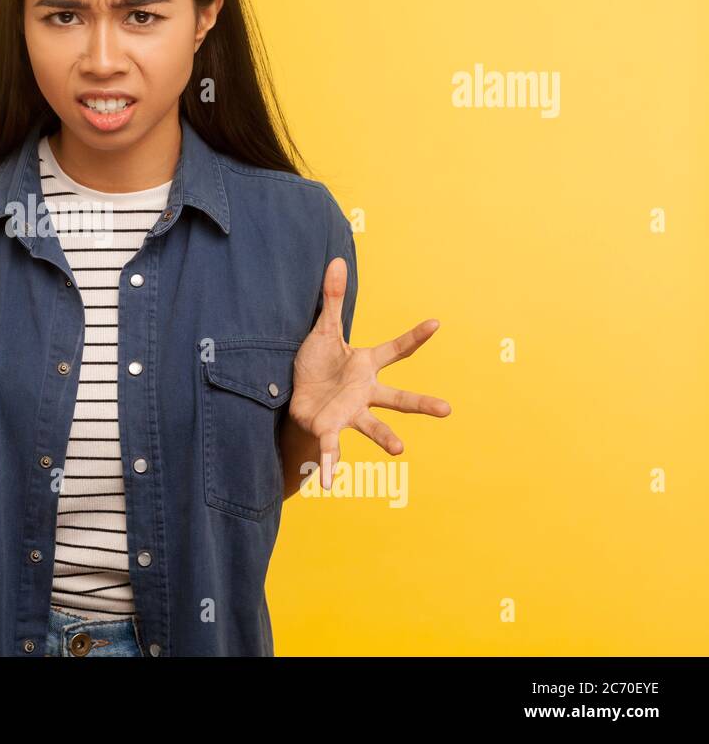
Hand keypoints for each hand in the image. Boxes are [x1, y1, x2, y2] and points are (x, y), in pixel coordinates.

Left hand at [288, 257, 450, 489]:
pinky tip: (330, 484)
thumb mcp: (321, 331)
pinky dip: (331, 465)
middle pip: (397, 397)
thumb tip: (336, 260)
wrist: (295, 396)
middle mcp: (364, 392)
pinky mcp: (329, 429)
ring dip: (385, 438)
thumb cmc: (315, 365)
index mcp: (366, 365)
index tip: (436, 323)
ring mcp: (350, 412)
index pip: (395, 350)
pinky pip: (332, 449)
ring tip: (399, 450)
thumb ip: (331, 299)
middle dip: (421, 403)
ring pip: (373, 426)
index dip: (414, 337)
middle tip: (447, 410)